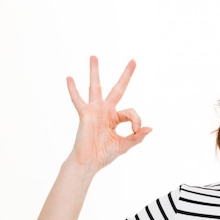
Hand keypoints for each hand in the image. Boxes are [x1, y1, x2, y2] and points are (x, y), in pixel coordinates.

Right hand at [65, 56, 151, 171]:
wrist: (89, 162)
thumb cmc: (104, 154)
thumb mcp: (124, 144)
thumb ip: (137, 137)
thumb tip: (150, 128)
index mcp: (115, 118)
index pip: (131, 112)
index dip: (136, 120)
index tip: (135, 130)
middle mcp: (106, 110)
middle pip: (118, 89)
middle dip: (126, 75)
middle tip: (134, 60)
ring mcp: (95, 110)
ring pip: (95, 87)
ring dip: (94, 72)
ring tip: (94, 56)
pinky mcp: (85, 114)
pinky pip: (78, 100)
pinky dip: (73, 90)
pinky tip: (69, 78)